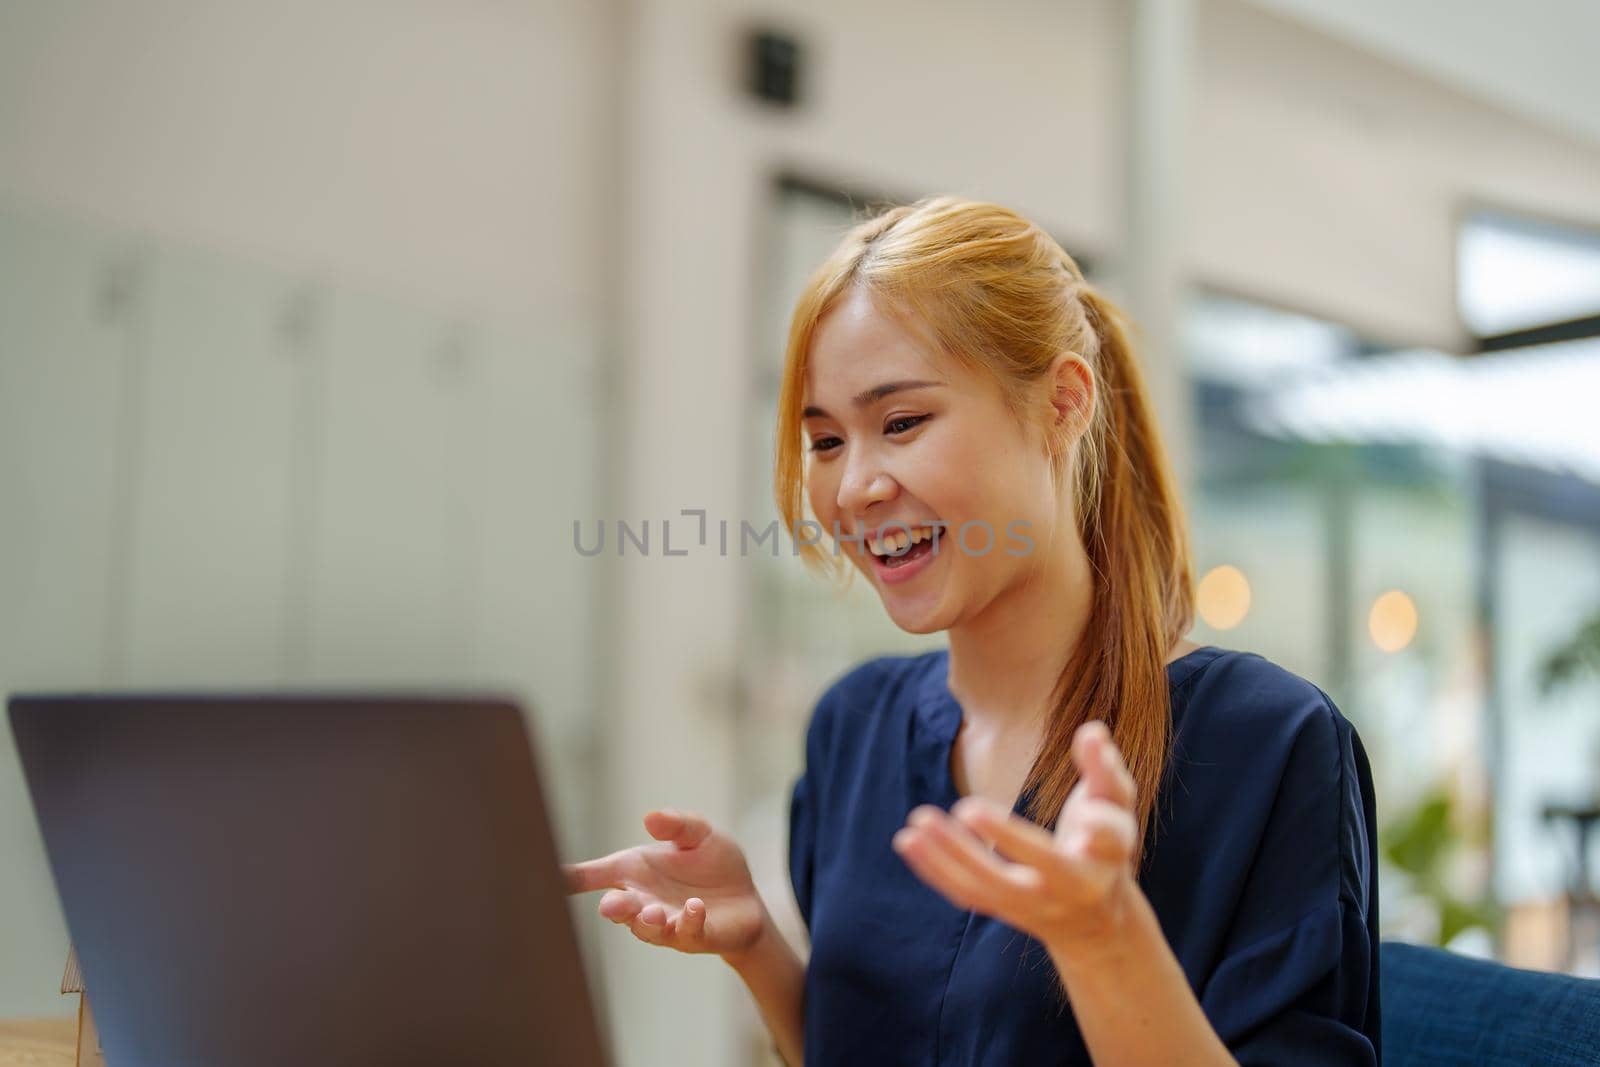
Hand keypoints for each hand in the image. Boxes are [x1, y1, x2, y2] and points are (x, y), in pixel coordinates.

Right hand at [563, 808, 768, 959]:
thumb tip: (649, 817)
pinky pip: (685, 933)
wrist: (747, 899)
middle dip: (614, 908)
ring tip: (653, 913)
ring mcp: (667, 922)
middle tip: (613, 905)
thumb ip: (677, 825)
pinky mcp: (695, 935)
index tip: (549, 877)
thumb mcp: (699, 834)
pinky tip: (695, 907)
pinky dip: (688, 921)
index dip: (570, 878)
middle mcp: (644, 900)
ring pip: (646, 929)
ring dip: (647, 922)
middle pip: (617, 909)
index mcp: (635, 872)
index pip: (594, 875)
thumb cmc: (713, 865)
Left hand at [891, 720, 1140, 953]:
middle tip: (965, 807)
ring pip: (986, 887)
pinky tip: (907, 841)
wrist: (1093, 920)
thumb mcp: (1116, 808)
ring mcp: (1030, 906)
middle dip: (1000, 841)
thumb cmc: (1105, 847)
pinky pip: (964, 894)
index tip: (1084, 823)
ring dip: (947, 857)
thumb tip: (1092, 730)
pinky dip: (934, 870)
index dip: (1099, 831)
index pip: (1107, 844)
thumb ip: (1105, 770)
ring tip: (917, 822)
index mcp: (1101, 861)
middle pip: (1032, 870)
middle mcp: (1066, 890)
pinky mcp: (1001, 911)